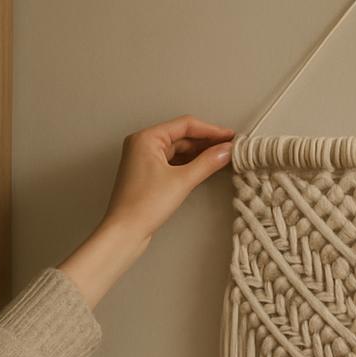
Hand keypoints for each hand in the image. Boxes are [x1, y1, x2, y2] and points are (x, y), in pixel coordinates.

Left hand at [103, 115, 234, 243]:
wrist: (125, 231)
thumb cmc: (145, 204)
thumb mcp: (181, 181)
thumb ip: (207, 163)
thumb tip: (227, 151)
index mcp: (147, 138)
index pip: (185, 125)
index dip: (211, 130)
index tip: (230, 136)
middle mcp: (143, 144)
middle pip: (181, 137)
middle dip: (205, 142)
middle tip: (229, 148)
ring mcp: (144, 159)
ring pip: (177, 150)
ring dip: (198, 153)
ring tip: (221, 157)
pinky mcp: (147, 174)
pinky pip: (172, 162)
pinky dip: (188, 164)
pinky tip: (204, 167)